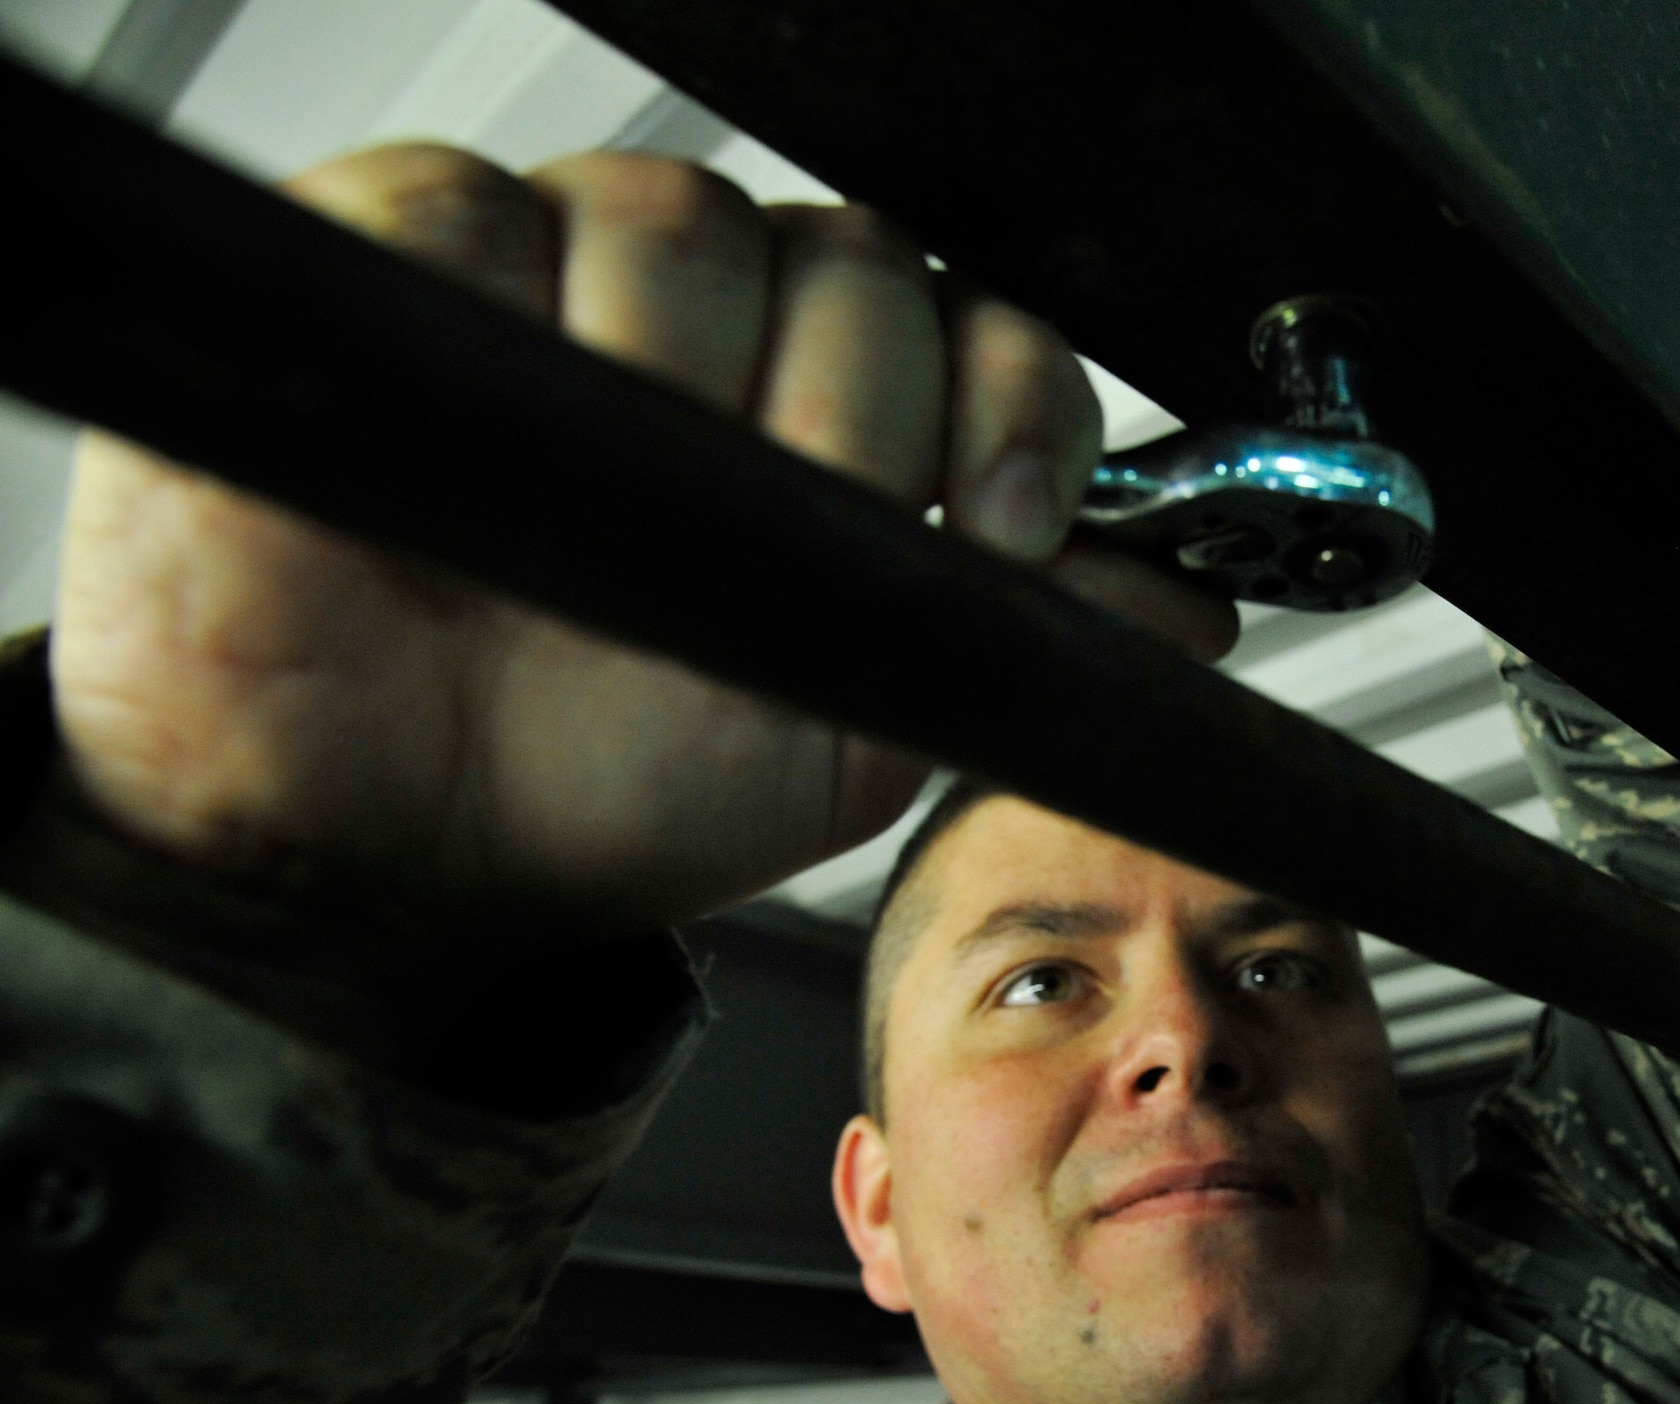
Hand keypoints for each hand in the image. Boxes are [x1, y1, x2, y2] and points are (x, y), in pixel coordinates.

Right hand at [52, 145, 1235, 935]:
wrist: (400, 841)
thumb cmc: (613, 780)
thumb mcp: (860, 728)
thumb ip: (1016, 643)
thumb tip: (1201, 604)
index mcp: (836, 419)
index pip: (977, 329)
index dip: (1013, 401)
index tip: (1007, 523)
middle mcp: (721, 328)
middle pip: (851, 262)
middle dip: (850, 416)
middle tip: (772, 548)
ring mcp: (564, 273)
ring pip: (680, 222)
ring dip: (673, 384)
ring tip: (598, 534)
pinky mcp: (403, 254)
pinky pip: (480, 209)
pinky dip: (505, 310)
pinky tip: (502, 440)